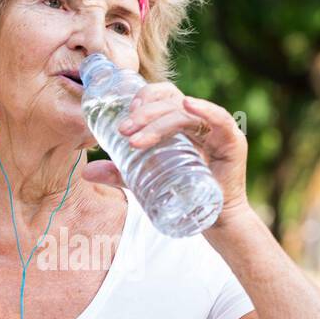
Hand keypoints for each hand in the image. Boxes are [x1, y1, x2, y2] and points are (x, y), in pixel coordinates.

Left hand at [81, 81, 251, 227]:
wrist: (215, 221)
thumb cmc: (183, 194)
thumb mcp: (145, 180)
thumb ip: (120, 173)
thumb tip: (87, 171)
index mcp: (179, 122)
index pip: (161, 97)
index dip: (142, 100)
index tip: (122, 119)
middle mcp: (198, 120)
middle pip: (170, 101)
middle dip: (144, 113)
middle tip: (123, 130)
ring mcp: (216, 128)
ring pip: (185, 112)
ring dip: (159, 121)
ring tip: (136, 139)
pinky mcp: (232, 140)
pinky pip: (219, 118)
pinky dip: (205, 110)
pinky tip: (188, 105)